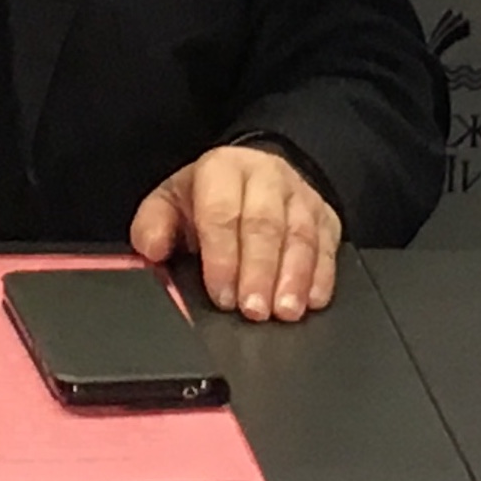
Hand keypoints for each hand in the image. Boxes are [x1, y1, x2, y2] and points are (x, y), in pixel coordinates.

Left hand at [128, 145, 339, 323]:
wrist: (256, 172)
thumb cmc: (211, 197)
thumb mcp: (173, 200)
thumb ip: (155, 224)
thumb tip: (151, 249)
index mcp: (222, 170)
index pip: (222, 212)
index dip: (223, 257)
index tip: (222, 295)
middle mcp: (265, 178)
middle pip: (266, 225)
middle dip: (260, 272)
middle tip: (254, 310)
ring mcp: (300, 196)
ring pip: (301, 235)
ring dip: (295, 277)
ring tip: (286, 311)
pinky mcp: (326, 216)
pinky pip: (329, 245)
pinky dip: (323, 275)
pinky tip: (314, 300)